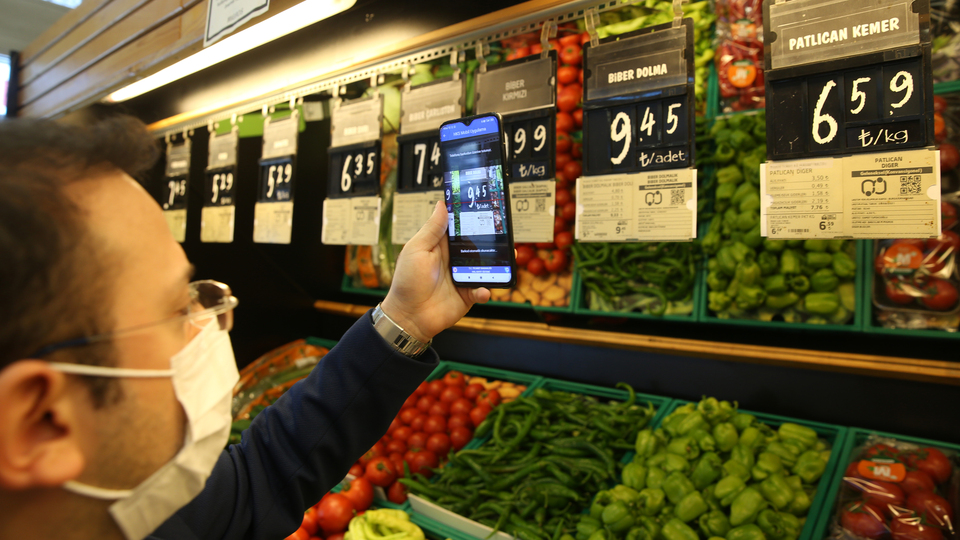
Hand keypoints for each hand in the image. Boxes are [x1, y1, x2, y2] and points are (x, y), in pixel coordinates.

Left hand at [381, 202, 489, 341]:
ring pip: (485, 266)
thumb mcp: (416, 250)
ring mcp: (462, 277)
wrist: (409, 316)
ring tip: (508, 256)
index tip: (483, 205)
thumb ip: (431, 229)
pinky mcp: (467, 295)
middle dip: (490, 239)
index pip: (459, 227)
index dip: (470, 217)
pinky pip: (482, 290)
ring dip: (496, 262)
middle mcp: (454, 259)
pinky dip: (485, 290)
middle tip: (503, 231)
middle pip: (477, 245)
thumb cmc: (407, 282)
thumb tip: (441, 205)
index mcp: (441, 246)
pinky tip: (483, 290)